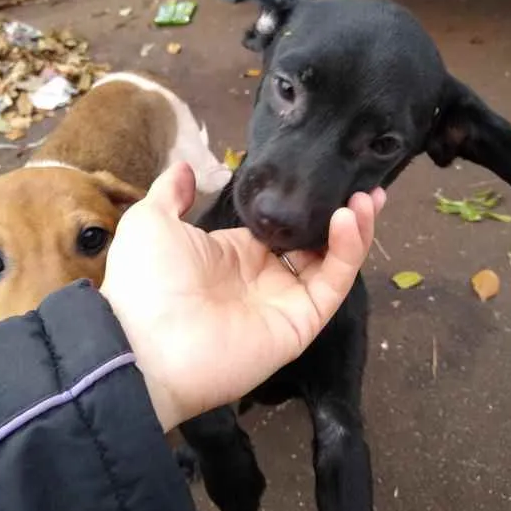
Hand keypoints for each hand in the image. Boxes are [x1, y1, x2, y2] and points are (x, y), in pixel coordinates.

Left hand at [100, 162, 384, 432]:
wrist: (143, 344)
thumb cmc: (145, 283)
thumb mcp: (151, 222)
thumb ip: (171, 193)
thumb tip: (184, 167)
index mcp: (233, 255)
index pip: (282, 226)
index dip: (306, 203)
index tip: (327, 176)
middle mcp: (263, 278)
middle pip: (315, 243)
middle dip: (341, 215)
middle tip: (363, 186)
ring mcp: (284, 301)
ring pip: (332, 262)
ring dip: (353, 229)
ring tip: (367, 198)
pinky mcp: (299, 322)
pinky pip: (331, 284)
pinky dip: (347, 252)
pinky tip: (348, 219)